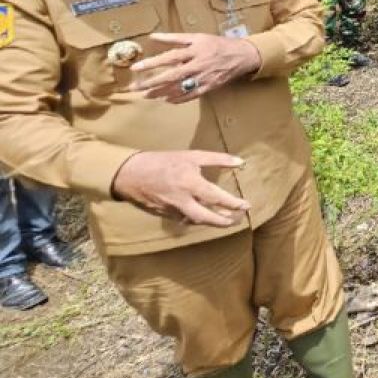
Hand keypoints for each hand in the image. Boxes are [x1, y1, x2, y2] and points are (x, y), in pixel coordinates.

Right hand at [112, 150, 250, 226]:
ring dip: (212, 221)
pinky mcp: (164, 215)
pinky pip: (184, 220)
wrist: (130, 174)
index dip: (233, 203)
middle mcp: (182, 200)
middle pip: (206, 217)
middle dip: (224, 221)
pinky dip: (197, 219)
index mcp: (190, 183)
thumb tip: (241, 162)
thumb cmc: (163, 161)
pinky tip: (204, 216)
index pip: (216, 197)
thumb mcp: (191, 156)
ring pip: (196, 220)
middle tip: (237, 220)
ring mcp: (172, 210)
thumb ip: (217, 159)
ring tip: (226, 219)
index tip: (246, 205)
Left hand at [131, 33, 262, 102]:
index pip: (169, 57)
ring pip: (179, 88)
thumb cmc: (217, 44)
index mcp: (194, 51)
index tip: (136, 68)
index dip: (152, 63)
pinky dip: (179, 99)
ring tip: (147, 95)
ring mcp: (203, 78)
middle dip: (152, 82)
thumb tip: (153, 36)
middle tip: (135, 87)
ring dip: (161, 92)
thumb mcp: (197, 37)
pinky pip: (191, 95)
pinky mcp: (209, 87)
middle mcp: (198, 65)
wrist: (241, 56)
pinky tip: (167, 100)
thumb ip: (174, 38)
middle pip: (171, 76)